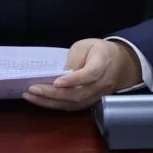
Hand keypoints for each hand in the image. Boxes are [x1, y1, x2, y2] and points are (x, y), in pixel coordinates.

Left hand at [23, 38, 142, 110]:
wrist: (121, 63)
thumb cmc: (99, 50)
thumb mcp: (86, 45)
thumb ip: (74, 58)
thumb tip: (59, 74)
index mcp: (102, 64)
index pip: (89, 75)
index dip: (73, 80)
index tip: (56, 81)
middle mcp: (102, 84)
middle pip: (78, 94)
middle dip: (53, 94)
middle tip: (32, 89)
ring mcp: (97, 96)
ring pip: (74, 104)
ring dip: (51, 102)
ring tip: (31, 96)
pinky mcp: (92, 102)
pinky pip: (74, 107)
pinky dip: (56, 105)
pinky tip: (42, 101)